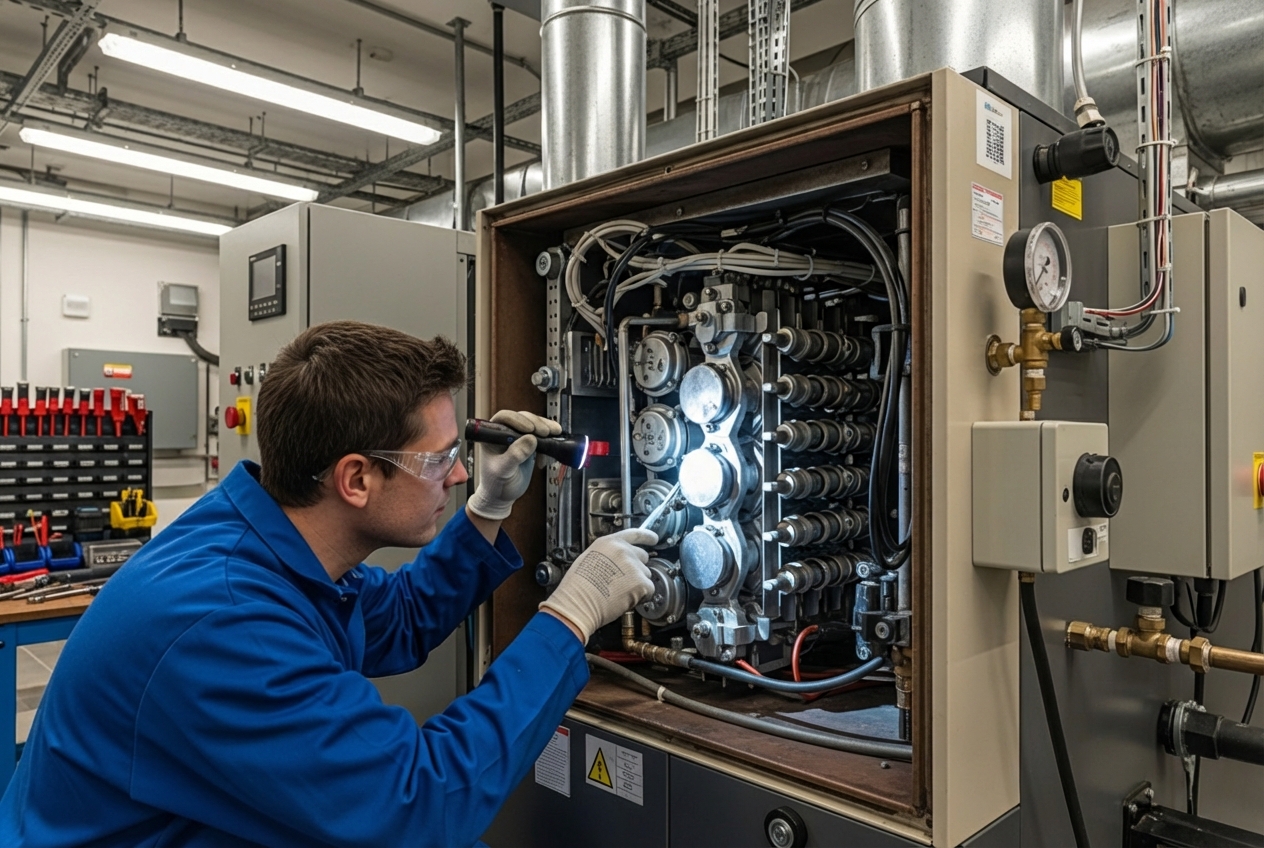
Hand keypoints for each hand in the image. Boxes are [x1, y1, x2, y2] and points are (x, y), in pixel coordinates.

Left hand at [466, 410, 560, 520]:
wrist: (502, 496)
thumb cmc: (495, 483)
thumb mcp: (503, 470)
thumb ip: (515, 455)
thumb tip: (531, 439)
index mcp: (492, 435)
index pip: (504, 418)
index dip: (518, 420)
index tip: (530, 429)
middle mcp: (505, 433)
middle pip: (523, 419)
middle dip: (536, 423)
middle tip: (546, 433)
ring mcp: (519, 438)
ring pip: (534, 425)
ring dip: (546, 428)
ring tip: (555, 434)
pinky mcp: (530, 445)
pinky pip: (542, 437)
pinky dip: (550, 440)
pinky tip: (553, 449)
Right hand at [539, 528, 657, 642]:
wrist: (578, 603)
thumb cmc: (578, 587)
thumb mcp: (588, 559)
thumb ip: (607, 555)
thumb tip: (615, 562)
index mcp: (609, 543)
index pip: (634, 534)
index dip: (647, 536)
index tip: (654, 538)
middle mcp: (623, 551)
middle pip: (643, 557)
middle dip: (637, 569)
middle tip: (624, 581)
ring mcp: (633, 566)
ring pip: (646, 575)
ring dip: (638, 584)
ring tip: (620, 592)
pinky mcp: (641, 582)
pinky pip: (649, 590)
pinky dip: (642, 597)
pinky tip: (626, 599)